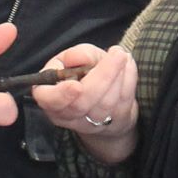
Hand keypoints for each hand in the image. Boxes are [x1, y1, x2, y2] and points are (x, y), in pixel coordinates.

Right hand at [29, 43, 138, 164]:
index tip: (76, 86)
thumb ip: (78, 54)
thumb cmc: (83, 73)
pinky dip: (129, 79)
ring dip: (118, 76)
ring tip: (122, 55)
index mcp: (49, 96)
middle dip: (103, 76)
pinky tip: (129, 64)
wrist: (102, 96)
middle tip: (117, 54)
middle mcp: (67, 115)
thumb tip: (77, 57)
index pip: (48, 100)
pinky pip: (123, 102)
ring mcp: (91, 124)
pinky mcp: (114, 124)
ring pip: (106, 103)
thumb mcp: (77, 58)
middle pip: (82, 103)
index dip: (61, 95)